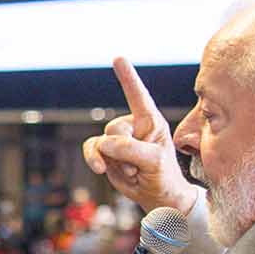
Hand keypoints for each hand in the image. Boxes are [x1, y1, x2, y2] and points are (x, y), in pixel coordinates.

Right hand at [81, 57, 199, 216]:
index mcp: (151, 120)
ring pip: (102, 141)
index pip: (138, 95)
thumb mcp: (154, 160)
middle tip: (139, 167)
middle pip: (115, 128)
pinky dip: (94, 160)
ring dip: (113, 160)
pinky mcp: (106, 152)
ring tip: (131, 172)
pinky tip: (101, 169)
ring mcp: (118, 139)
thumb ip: (131, 149)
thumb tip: (105, 144)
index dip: (127, 76)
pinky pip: (91, 149)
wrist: (156, 195)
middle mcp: (133, 126)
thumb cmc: (163, 174)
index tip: (118, 58)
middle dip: (123, 150)